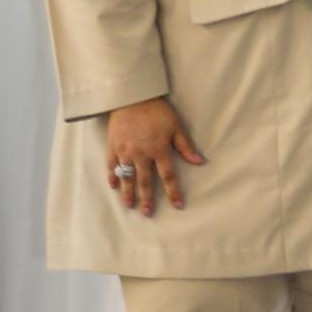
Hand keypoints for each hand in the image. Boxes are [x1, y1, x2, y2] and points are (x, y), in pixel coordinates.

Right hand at [104, 98, 203, 214]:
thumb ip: (186, 146)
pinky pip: (111, 166)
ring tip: (129, 205)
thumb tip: (200, 162)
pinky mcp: (112, 147)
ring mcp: (125, 152)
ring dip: (128, 193)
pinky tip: (114, 186)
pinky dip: (112, 176)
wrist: (132, 97)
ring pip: (127, 177)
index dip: (173, 191)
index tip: (177, 205)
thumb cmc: (158, 111)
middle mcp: (141, 154)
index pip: (168, 176)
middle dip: (147, 198)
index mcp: (159, 150)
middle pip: (145, 181)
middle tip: (148, 213)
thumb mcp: (176, 127)